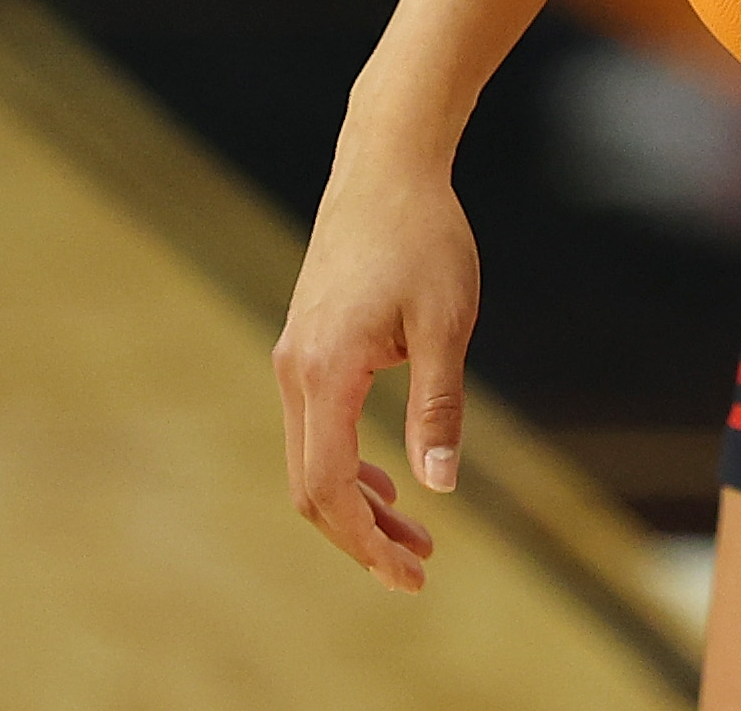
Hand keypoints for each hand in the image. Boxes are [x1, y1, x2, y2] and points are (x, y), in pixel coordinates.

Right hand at [269, 136, 479, 588]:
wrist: (387, 166)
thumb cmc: (425, 237)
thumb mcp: (446, 324)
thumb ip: (439, 407)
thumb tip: (441, 487)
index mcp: (325, 372)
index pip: (328, 486)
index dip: (365, 540)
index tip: (409, 574)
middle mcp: (295, 371)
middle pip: (311, 487)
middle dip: (361, 536)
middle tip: (418, 571)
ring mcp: (295, 357)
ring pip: (311, 459)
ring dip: (358, 504)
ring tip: (416, 538)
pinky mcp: (307, 345)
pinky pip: (315, 428)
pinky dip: (349, 466)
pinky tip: (391, 478)